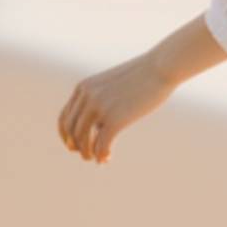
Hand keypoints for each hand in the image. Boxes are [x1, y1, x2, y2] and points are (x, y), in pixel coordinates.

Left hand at [57, 53, 174, 165]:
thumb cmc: (142, 75)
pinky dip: (101, 155)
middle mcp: (87, 97)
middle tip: (85, 155)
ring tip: (95, 159)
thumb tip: (99, 126)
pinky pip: (101, 144)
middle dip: (75, 146)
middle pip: (71, 130)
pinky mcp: (115, 119)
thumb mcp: (114, 85)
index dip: (66, 135)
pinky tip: (107, 159)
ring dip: (87, 153)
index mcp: (84, 87)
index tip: (73, 145)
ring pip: (83, 139)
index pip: (65, 117)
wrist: (161, 67)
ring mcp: (100, 108)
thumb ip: (102, 100)